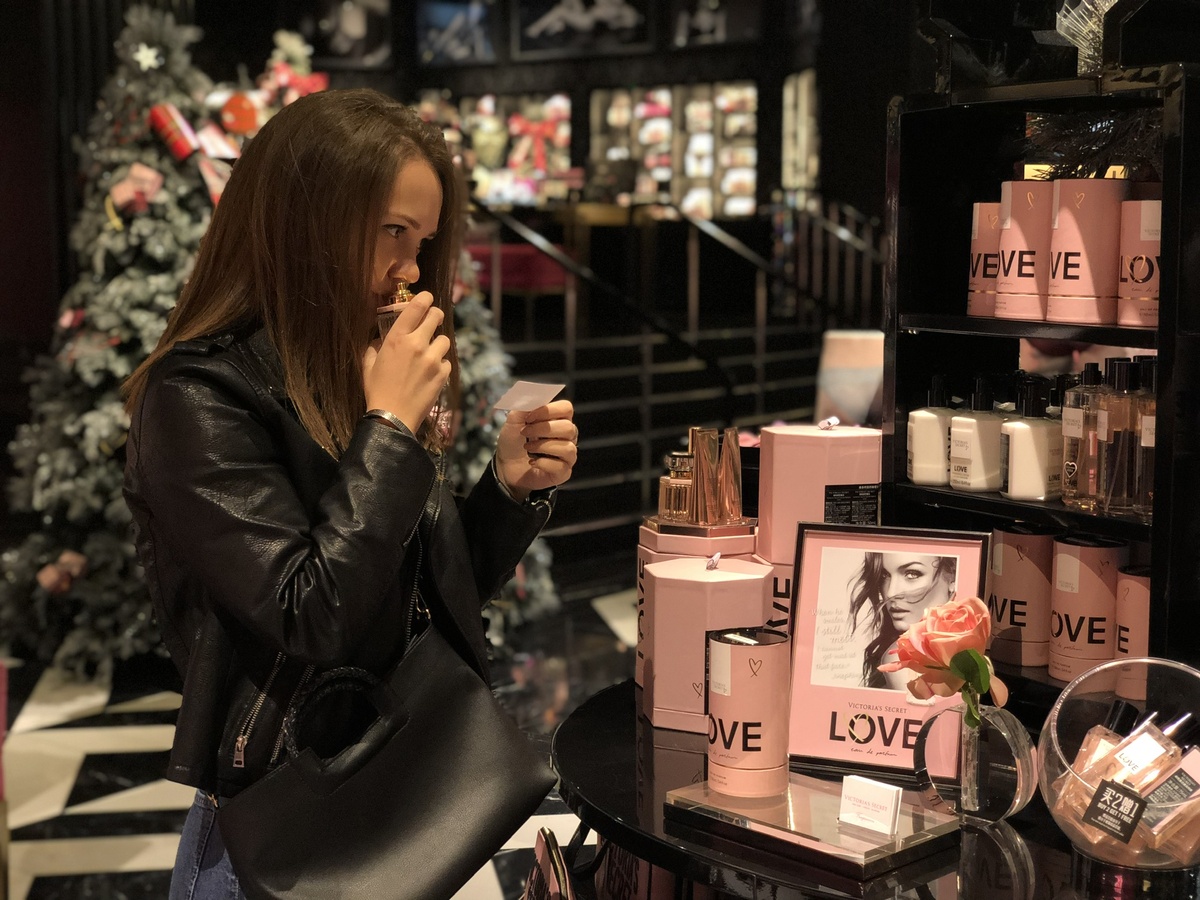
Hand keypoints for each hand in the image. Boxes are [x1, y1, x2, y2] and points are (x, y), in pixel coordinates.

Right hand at [362, 291, 450, 433]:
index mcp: (397, 338)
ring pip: (444, 340)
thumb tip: (379, 339)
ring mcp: (432, 359)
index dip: (425, 298)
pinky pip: (446, 361)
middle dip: (434, 316)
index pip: (417, 307)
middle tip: (431, 322)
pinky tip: (431, 373)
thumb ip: (374, 347)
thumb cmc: (377, 390)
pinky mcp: (443, 374)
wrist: (392, 416)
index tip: (427, 298)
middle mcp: (417, 344)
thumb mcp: (368, 364)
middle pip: (436, 316)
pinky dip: (440, 365)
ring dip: (437, 344)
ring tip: (429, 354)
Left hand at [494, 400, 576, 499]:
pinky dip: (542, 463)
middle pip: (568, 427)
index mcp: (558, 420)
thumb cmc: (513, 443)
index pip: (566, 408)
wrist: (505, 467)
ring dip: (542, 446)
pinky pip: (560, 466)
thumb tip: (531, 395)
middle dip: (542, 429)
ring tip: (528, 448)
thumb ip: (523, 406)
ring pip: (567, 448)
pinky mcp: (563, 472)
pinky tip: (532, 462)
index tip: (529, 416)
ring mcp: (567, 455)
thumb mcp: (513, 421)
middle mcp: (567, 437)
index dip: (549, 410)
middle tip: (525, 432)